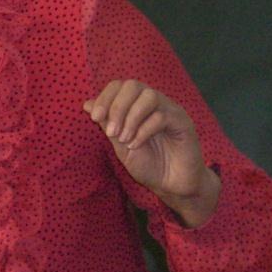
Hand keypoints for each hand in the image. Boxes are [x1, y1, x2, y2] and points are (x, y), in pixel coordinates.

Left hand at [83, 80, 219, 224]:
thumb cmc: (147, 164)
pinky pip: (162, 116)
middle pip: (133, 85)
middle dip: (116, 107)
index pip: (119, 86)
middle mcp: (154, 103)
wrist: (171, 185)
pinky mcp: (183, 122)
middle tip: (110, 132)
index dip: (104, 98)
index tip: (94, 117)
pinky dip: (143, 130)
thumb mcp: (120, 145)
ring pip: (149, 96)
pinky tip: (136, 145)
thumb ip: (107, 124)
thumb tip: (88, 104)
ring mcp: (170, 110)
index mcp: (137, 104)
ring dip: (131, 118)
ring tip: (124, 139)